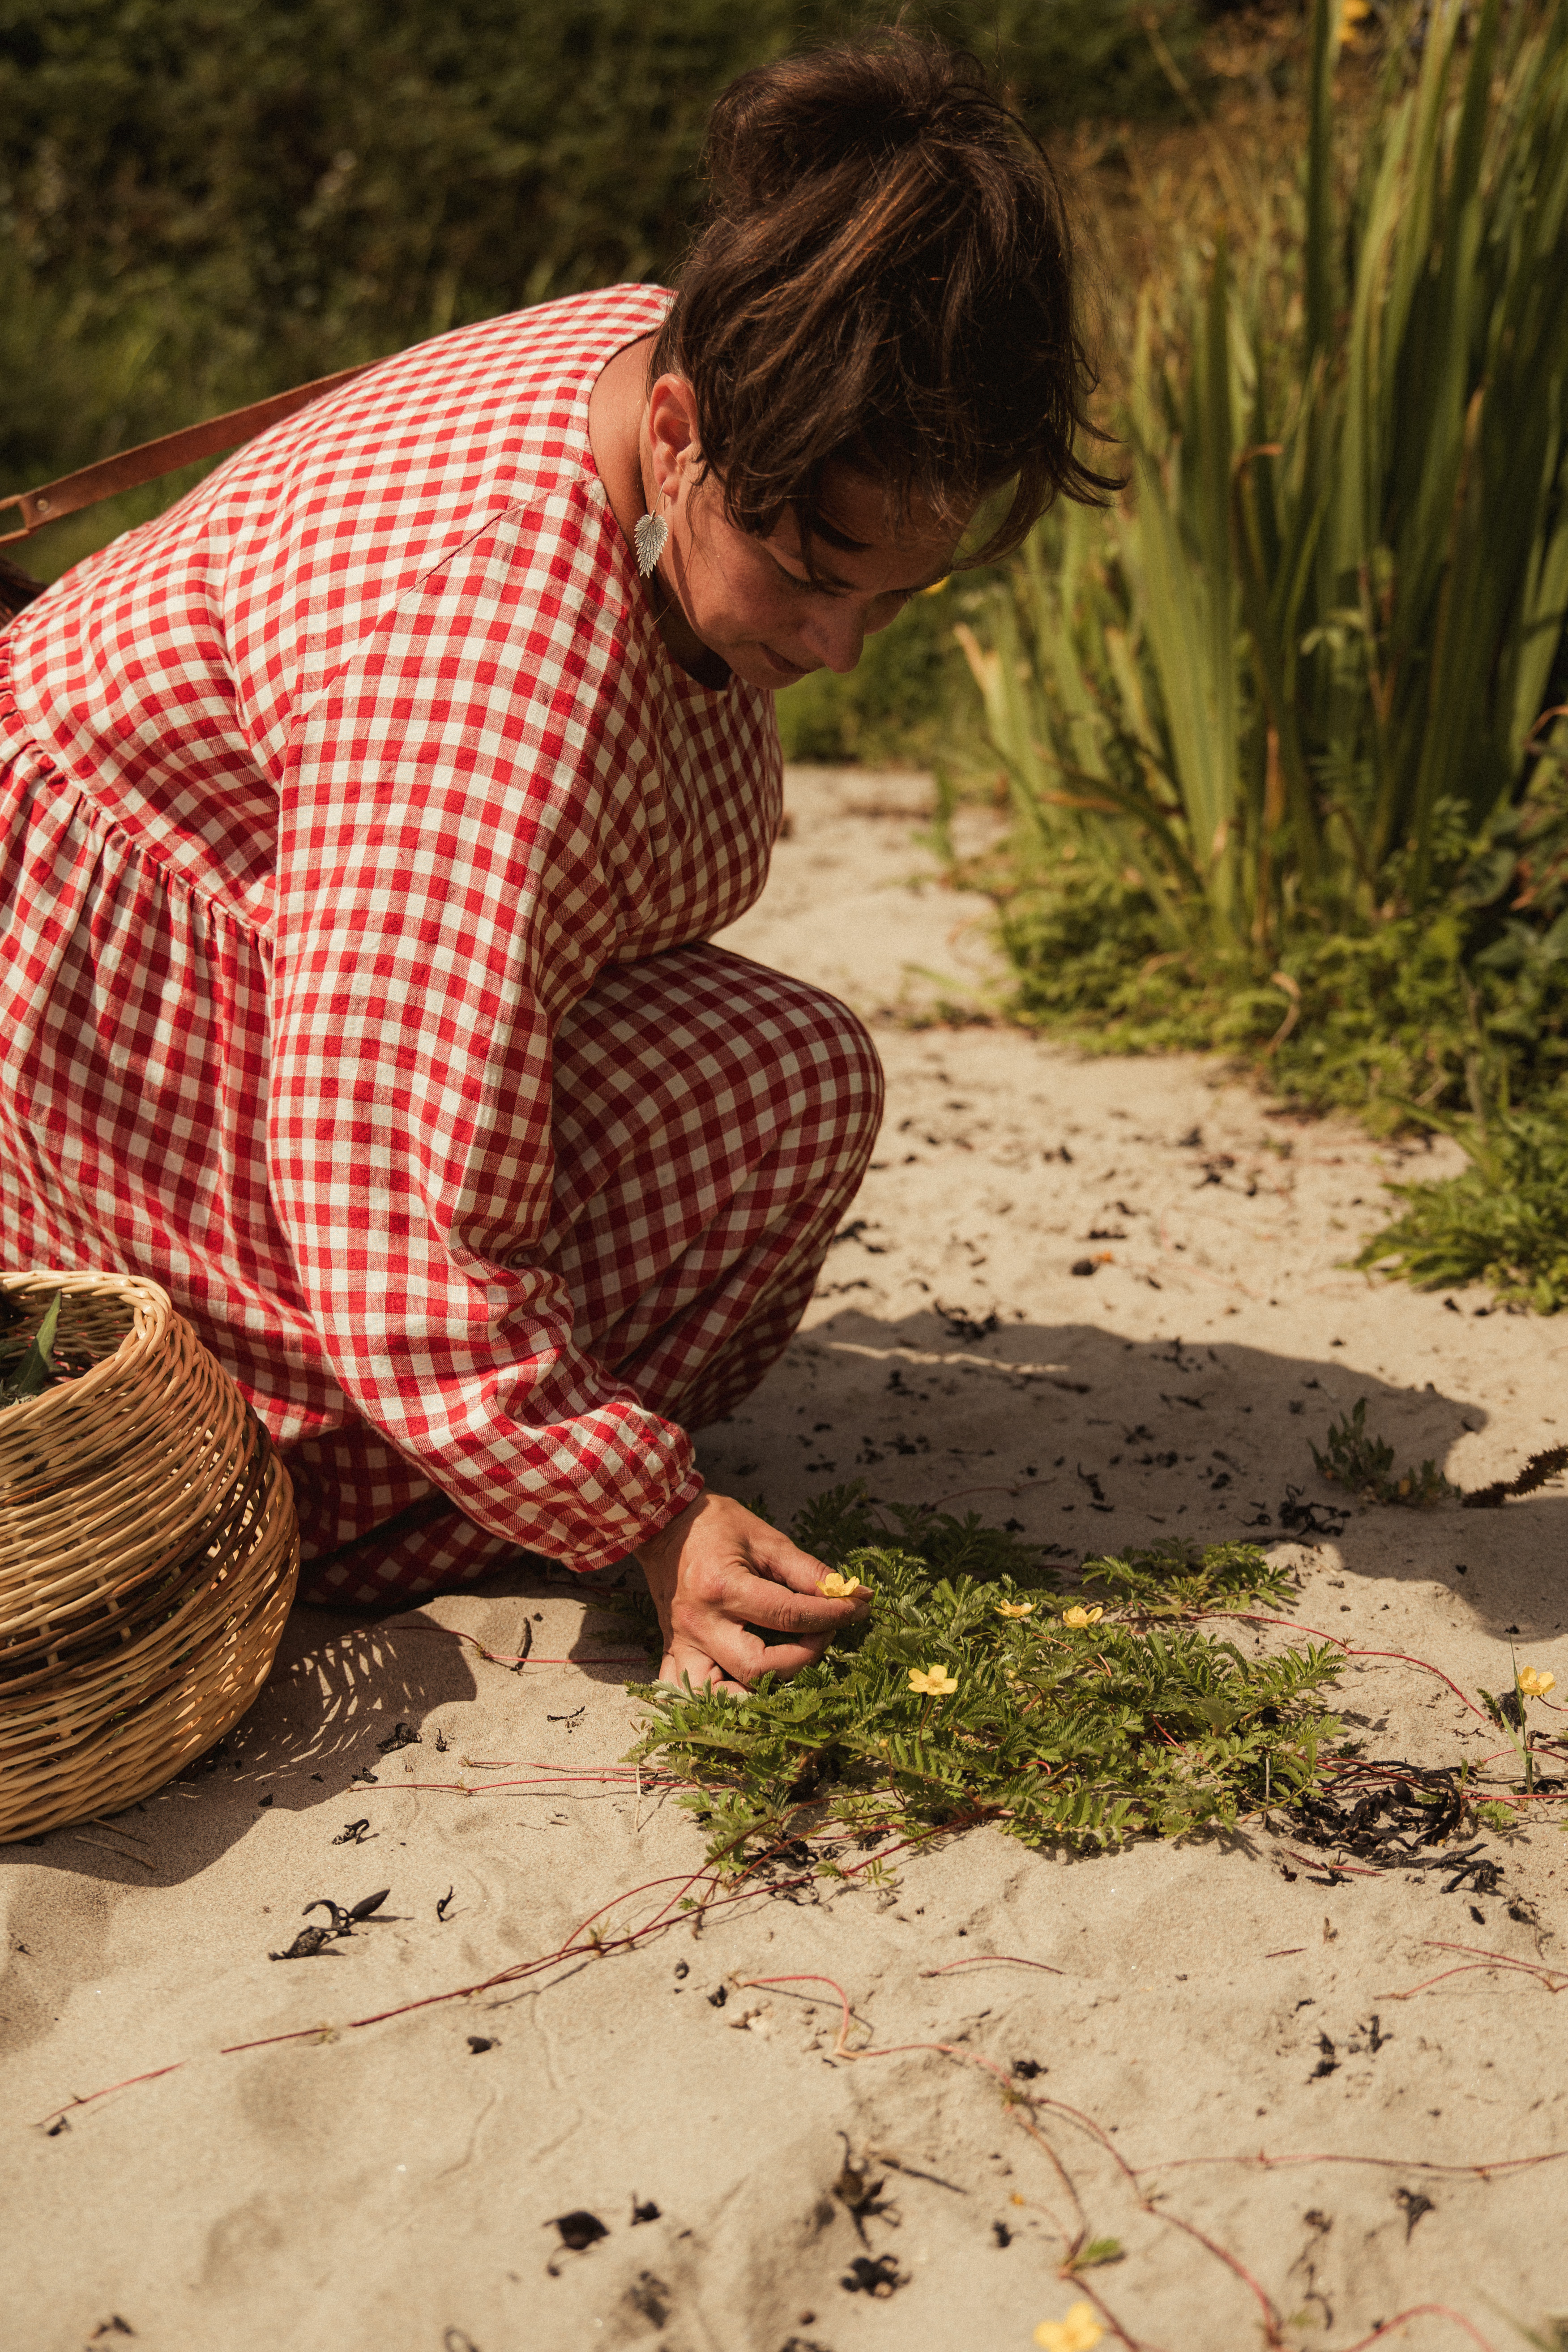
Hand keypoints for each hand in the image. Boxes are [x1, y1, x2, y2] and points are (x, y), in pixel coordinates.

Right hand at [635, 1491, 869, 1694]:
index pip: (788, 1616)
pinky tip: (741, 1692)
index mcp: (722, 1588)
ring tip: (786, 1671)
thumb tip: (854, 1594)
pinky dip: (713, 1702)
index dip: (831, 1615)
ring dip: (757, 1695)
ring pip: (719, 1696)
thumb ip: (809, 1571)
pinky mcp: (674, 1651)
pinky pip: (687, 1693)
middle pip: (757, 1667)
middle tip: (821, 1634)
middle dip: (802, 1658)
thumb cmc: (717, 1526)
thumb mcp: (767, 1539)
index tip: (856, 1608)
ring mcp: (683, 1643)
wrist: (664, 1524)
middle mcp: (700, 1624)